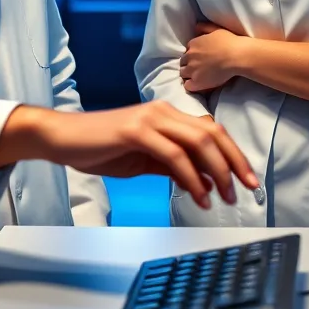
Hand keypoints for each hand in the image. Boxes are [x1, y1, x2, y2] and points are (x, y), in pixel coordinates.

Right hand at [0, 102, 258, 210]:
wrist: (61, 137)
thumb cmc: (98, 147)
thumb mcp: (142, 159)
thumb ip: (171, 166)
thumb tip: (201, 181)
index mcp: (166, 115)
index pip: (210, 130)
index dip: (232, 153)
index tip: (246, 178)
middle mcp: (163, 111)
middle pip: (212, 133)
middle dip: (235, 162)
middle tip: (247, 188)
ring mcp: (150, 119)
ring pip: (198, 142)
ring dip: (217, 172)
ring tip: (225, 197)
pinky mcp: (137, 130)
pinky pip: (174, 155)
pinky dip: (191, 177)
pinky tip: (198, 195)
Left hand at [179, 22, 243, 93]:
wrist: (237, 56)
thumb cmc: (229, 42)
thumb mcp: (216, 29)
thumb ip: (204, 27)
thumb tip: (196, 27)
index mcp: (194, 44)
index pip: (187, 50)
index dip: (193, 55)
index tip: (199, 58)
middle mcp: (190, 56)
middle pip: (183, 62)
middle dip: (189, 64)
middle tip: (199, 67)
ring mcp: (192, 69)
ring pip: (183, 73)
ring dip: (188, 74)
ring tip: (197, 76)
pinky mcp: (197, 81)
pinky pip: (187, 85)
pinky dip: (191, 85)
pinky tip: (198, 84)